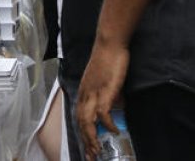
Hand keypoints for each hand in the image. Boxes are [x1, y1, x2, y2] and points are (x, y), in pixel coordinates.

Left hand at [77, 40, 129, 159]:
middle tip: (91, 157)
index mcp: (83, 92)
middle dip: (86, 142)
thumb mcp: (102, 81)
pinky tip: (114, 131)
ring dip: (92, 137)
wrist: (109, 44)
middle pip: (81, 123)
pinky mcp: (104, 90)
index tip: (87, 149)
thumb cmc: (107, 60)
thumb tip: (116, 107)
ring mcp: (93, 92)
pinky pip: (103, 112)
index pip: (79, 118)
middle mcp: (84, 94)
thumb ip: (105, 95)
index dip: (82, 134)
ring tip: (98, 151)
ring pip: (88, 120)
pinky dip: (107, 123)